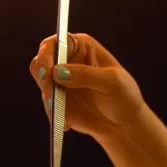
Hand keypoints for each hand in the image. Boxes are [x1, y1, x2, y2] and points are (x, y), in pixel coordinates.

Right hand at [29, 33, 145, 140]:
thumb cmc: (124, 97)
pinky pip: (47, 103)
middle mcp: (69, 61)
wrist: (124, 124)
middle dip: (43, 78)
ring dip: (49, 98)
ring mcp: (61, 81)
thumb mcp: (113, 82)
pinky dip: (53, 113)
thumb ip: (87, 75)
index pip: (57, 42)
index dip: (47, 53)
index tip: (47, 71)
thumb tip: (58, 71)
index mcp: (83, 47)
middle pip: (42, 60)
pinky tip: (67, 123)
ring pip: (42, 83)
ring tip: (63, 113)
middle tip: (51, 95)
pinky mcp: (58, 100)